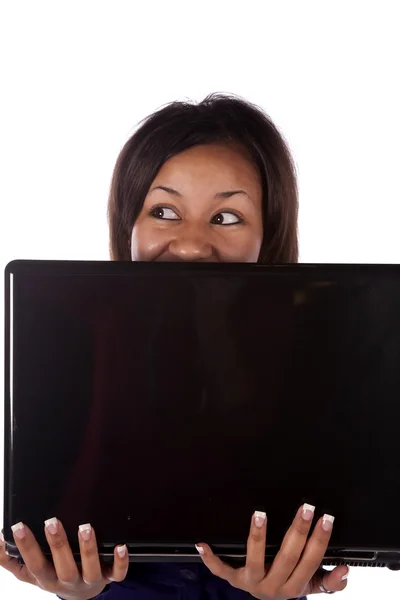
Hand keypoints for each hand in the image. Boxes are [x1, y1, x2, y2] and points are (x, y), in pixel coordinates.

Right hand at [0, 518, 127, 599]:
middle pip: (62, 567)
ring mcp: (90, 580)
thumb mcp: (29, 573)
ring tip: (85, 527)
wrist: (81, 595)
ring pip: (90, 569)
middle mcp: (68, 581)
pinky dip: (121, 562)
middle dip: (57, 545)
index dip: (26, 547)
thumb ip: (10, 560)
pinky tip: (121, 546)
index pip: (34, 564)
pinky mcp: (110, 577)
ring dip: (88, 549)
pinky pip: (117, 574)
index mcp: (48, 578)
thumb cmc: (53, 575)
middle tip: (51, 521)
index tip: (18, 526)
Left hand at [195, 504, 348, 598]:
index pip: (311, 561)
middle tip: (305, 508)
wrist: (267, 599)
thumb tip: (345, 570)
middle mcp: (273, 586)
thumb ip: (330, 582)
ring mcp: (251, 582)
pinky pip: (220, 570)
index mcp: (295, 586)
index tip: (326, 518)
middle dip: (298, 530)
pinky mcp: (232, 579)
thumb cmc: (290, 583)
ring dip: (258, 536)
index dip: (320, 540)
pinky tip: (203, 543)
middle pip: (287, 557)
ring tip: (261, 514)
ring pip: (255, 558)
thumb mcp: (312, 585)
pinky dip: (210, 558)